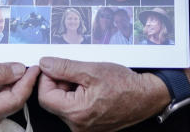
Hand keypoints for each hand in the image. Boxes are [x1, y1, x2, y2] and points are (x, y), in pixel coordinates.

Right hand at [0, 62, 39, 131]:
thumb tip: (19, 70)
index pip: (16, 98)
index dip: (28, 82)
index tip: (34, 68)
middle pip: (15, 99)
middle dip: (22, 81)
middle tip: (27, 63)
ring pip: (10, 98)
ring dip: (13, 82)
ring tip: (12, 66)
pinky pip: (2, 99)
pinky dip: (5, 86)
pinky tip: (3, 75)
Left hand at [37, 57, 169, 131]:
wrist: (146, 97)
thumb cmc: (123, 84)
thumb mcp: (91, 70)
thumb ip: (64, 67)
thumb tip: (45, 64)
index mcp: (76, 113)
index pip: (44, 96)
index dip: (46, 79)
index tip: (53, 67)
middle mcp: (78, 126)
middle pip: (53, 101)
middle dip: (59, 83)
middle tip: (75, 72)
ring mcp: (84, 129)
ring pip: (64, 105)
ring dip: (69, 90)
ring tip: (87, 80)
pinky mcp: (90, 127)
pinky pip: (74, 111)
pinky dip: (77, 97)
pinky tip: (91, 89)